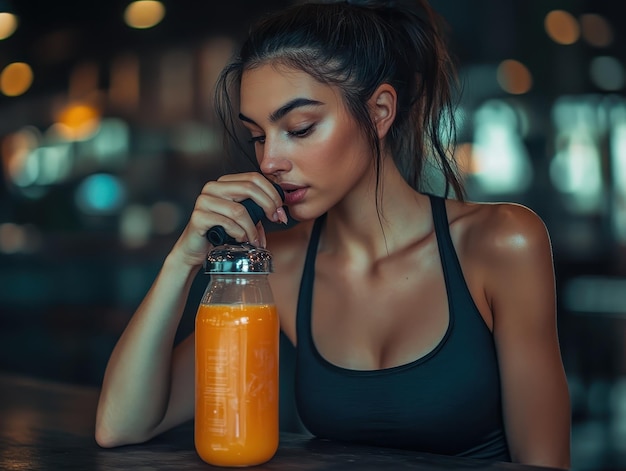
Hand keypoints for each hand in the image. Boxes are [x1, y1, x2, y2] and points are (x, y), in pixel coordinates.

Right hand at [171, 172, 286, 267]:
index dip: (272, 193)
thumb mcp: (244, 219)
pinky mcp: (198, 217)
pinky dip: (240, 234)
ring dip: (252, 228)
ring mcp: (204, 201)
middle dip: (268, 205)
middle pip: (249, 188)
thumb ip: (259, 212)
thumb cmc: (221, 232)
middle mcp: (213, 187)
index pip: (254, 177)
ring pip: (239, 210)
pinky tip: (241, 240)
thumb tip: (280, 214)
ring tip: (255, 240)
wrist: (196, 249)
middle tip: (276, 220)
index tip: (281, 210)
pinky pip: (227, 223)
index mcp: (225, 182)